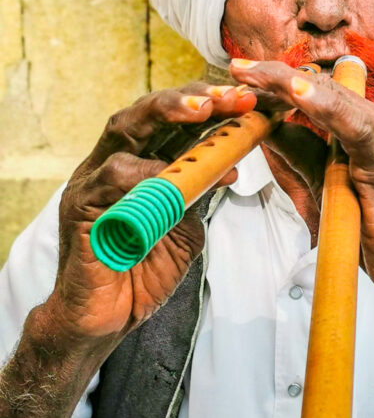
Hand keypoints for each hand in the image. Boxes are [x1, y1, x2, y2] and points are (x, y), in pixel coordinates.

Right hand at [46, 83, 256, 349]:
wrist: (107, 321)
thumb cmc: (144, 269)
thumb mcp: (184, 226)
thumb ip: (199, 194)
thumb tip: (231, 164)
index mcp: (140, 162)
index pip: (174, 122)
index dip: (210, 106)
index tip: (249, 102)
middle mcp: (114, 161)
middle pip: (148, 111)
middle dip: (191, 98)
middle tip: (230, 96)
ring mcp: (93, 179)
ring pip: (124, 127)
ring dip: (167, 114)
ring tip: (204, 111)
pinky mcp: (79, 205)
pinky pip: (113, 176)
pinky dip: (147, 170)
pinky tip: (174, 172)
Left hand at [229, 60, 373, 307]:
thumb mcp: (327, 185)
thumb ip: (303, 153)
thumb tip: (267, 128)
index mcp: (371, 126)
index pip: (321, 92)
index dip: (280, 82)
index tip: (243, 75)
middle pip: (324, 88)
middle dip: (277, 77)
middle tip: (237, 68)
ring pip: (335, 98)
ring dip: (289, 84)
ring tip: (253, 75)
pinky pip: (353, 126)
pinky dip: (324, 107)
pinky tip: (296, 93)